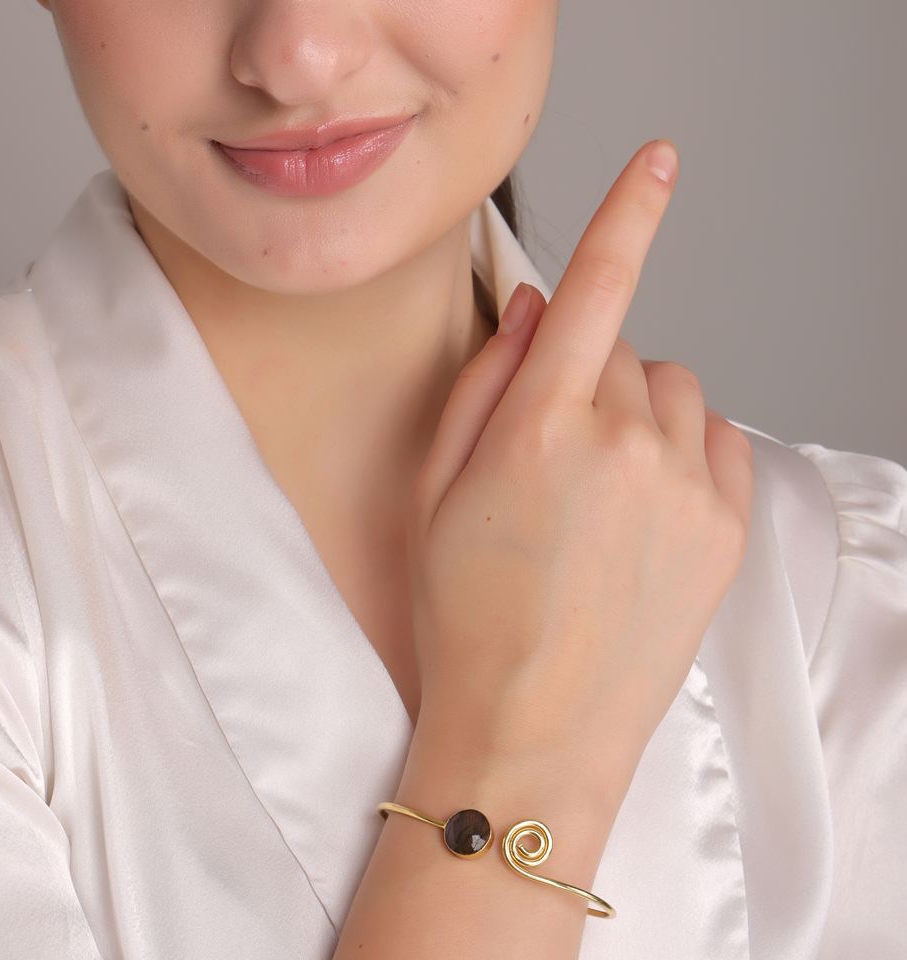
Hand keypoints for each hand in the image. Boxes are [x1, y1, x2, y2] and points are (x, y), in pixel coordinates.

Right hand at [405, 140, 752, 810]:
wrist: (532, 731)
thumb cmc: (467, 618)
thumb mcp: (435, 493)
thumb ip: (484, 386)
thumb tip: (536, 314)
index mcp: (540, 430)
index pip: (598, 291)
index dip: (628, 214)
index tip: (659, 160)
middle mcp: (623, 444)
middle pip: (623, 351)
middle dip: (587, 379)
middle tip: (550, 456)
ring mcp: (685, 486)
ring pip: (672, 393)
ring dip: (636, 414)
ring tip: (597, 491)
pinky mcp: (724, 526)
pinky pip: (713, 440)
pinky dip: (680, 450)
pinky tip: (640, 509)